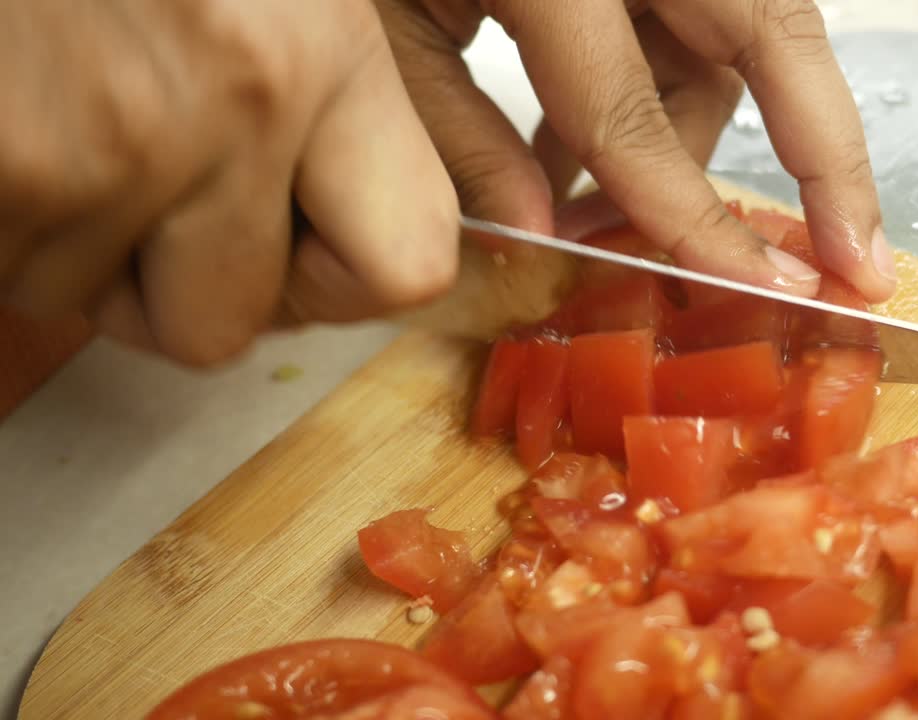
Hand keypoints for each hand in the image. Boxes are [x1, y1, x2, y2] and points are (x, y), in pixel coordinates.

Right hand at [0, 0, 459, 365]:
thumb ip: (349, 88)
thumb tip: (444, 225)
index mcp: (321, 40)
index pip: (408, 264)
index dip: (346, 278)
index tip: (309, 245)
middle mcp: (230, 100)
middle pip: (231, 322)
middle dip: (187, 278)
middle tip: (154, 184)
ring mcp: (98, 147)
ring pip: (104, 305)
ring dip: (84, 242)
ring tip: (65, 110)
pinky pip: (13, 277)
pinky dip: (10, 224)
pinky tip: (17, 118)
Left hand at [380, 0, 896, 301]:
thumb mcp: (386, 35)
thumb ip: (460, 140)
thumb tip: (542, 236)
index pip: (633, 115)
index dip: (698, 217)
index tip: (763, 286)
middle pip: (771, 35)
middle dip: (825, 153)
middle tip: (855, 252)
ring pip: (735, 35)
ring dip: (699, 135)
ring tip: (621, 221)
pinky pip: (685, 23)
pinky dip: (660, 91)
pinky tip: (586, 155)